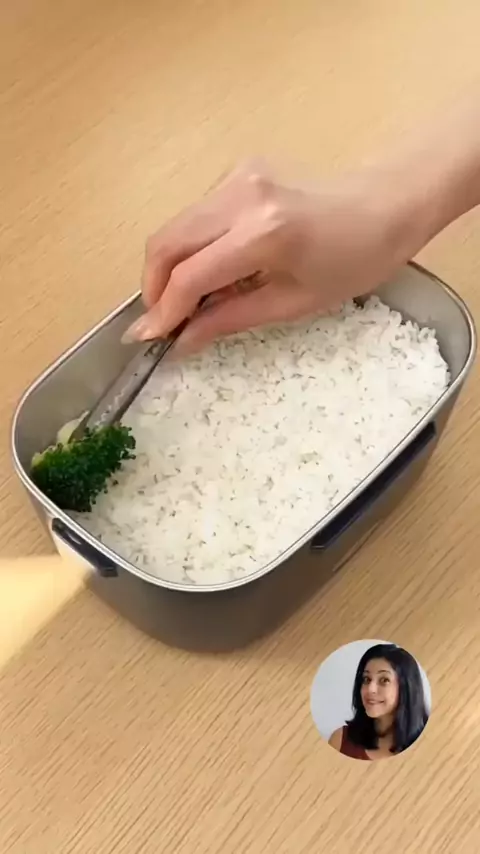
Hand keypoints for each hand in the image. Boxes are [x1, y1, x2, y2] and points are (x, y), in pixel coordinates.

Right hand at [123, 159, 421, 353]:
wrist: (389, 203)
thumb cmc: (355, 261)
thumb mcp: (294, 303)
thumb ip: (230, 319)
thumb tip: (181, 342)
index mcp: (263, 233)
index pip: (190, 276)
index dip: (164, 312)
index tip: (148, 340)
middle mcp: (241, 195)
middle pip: (167, 242)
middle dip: (153, 287)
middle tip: (160, 323)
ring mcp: (237, 176)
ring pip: (176, 226)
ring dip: (170, 268)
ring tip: (188, 304)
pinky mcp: (238, 171)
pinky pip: (196, 215)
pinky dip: (191, 248)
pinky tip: (212, 272)